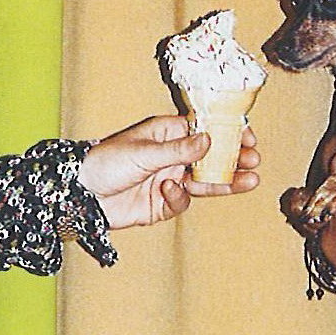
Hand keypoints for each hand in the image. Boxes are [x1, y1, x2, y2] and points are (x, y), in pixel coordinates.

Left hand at [78, 111, 259, 227]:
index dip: (227, 133)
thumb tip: (210, 139)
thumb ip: (179, 150)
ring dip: (225, 181)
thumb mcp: (144, 152)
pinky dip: (179, 198)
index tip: (248, 137)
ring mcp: (168, 179)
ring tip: (249, 180)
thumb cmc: (105, 163)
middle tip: (254, 160)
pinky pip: (182, 201)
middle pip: (210, 157)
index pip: (204, 130)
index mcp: (166, 134)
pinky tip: (168, 190)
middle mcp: (170, 156)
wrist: (81, 196)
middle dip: (233, 159)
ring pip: (204, 181)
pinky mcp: (162, 204)